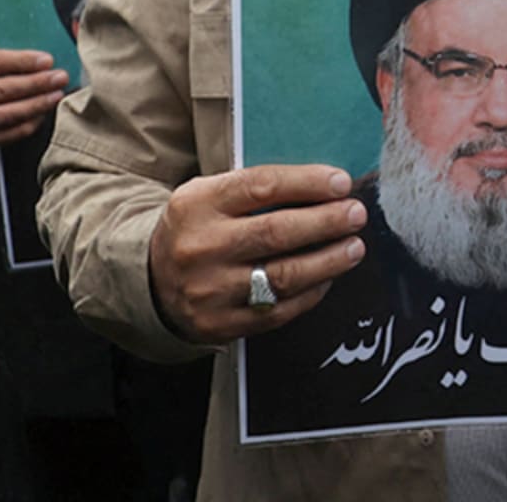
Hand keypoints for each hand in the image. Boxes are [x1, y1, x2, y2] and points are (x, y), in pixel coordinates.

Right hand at [0, 46, 67, 145]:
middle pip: (1, 91)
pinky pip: (0, 136)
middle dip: (36, 84)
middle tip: (59, 77)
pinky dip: (24, 127)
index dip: (23, 62)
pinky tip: (40, 116)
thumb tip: (34, 60)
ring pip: (3, 115)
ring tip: (55, 95)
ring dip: (35, 106)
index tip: (47, 61)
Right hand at [148, 164, 366, 343]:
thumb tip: (326, 186)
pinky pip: (279, 310)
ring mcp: (209, 291)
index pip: (261, 186)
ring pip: (283, 276)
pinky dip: (311, 292)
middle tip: (356, 214)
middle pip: (276, 232)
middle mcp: (200, 247)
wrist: (151, 282)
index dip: (307, 183)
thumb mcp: (209, 195)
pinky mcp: (220, 325)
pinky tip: (328, 277)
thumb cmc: (198, 228)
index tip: (341, 182)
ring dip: (328, 260)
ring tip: (354, 247)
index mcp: (197, 204)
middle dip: (326, 221)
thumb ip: (257, 189)